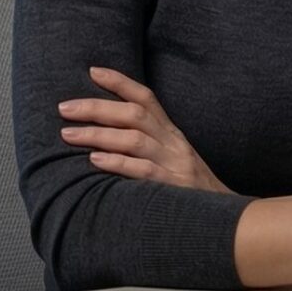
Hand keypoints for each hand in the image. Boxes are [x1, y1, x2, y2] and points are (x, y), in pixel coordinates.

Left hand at [58, 67, 232, 193]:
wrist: (227, 219)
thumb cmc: (191, 190)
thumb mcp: (174, 158)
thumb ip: (148, 143)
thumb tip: (105, 134)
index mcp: (172, 133)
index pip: (146, 98)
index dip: (120, 82)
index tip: (92, 71)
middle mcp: (173, 143)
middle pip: (134, 114)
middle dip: (96, 108)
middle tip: (64, 108)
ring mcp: (174, 164)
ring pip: (134, 139)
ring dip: (98, 134)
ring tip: (68, 134)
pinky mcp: (173, 188)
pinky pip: (142, 170)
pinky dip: (117, 163)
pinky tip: (95, 160)